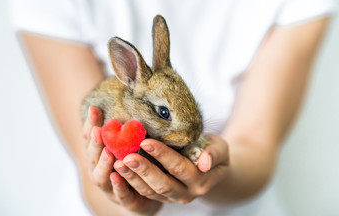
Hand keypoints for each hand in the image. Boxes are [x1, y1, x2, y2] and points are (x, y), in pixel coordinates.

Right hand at [82, 106, 161, 214]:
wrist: (144, 196)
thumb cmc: (135, 162)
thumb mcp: (130, 142)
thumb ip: (126, 128)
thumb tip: (130, 99)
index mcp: (99, 154)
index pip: (90, 137)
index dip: (91, 123)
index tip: (95, 108)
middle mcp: (99, 170)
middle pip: (92, 157)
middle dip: (95, 144)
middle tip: (99, 131)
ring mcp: (110, 187)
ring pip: (100, 177)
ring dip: (103, 165)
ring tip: (108, 153)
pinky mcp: (126, 201)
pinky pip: (120, 195)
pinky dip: (118, 187)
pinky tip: (117, 176)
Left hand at [114, 134, 228, 203]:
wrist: (212, 168)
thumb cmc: (215, 152)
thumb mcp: (221, 148)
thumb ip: (214, 154)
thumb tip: (204, 161)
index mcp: (201, 181)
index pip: (179, 167)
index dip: (162, 155)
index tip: (145, 141)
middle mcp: (186, 193)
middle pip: (162, 184)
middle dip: (143, 170)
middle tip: (126, 157)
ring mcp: (172, 198)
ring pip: (150, 191)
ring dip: (132, 178)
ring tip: (118, 163)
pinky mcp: (161, 197)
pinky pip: (144, 193)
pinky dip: (130, 182)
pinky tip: (118, 170)